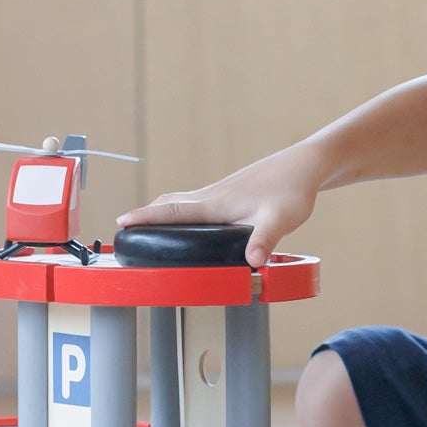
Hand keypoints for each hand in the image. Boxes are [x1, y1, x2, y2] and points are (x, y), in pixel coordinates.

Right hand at [117, 144, 324, 267]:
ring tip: (148, 227)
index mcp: (216, 203)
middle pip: (169, 203)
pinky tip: (187, 222)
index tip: (121, 221)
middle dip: (146, 215)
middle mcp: (212, 196)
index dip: (145, 217)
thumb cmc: (292, 189)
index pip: (172, 210)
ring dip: (161, 212)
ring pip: (181, 202)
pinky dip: (179, 211)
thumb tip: (252, 262)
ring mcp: (219, 193)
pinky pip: (194, 203)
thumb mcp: (280, 219)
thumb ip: (264, 240)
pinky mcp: (228, 194)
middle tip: (125, 227)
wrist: (304, 165)